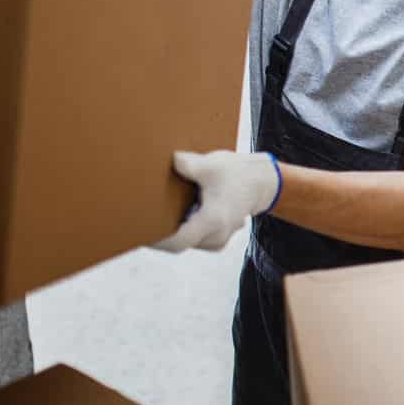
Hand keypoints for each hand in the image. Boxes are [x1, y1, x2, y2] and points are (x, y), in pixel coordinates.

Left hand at [153, 150, 279, 253]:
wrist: (262, 183)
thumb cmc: (238, 174)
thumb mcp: (211, 165)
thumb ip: (186, 164)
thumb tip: (167, 161)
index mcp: (213, 220)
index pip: (178, 241)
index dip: (157, 240)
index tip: (141, 231)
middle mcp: (216, 235)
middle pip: (179, 243)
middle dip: (162, 231)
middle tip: (143, 216)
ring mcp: (218, 240)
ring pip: (187, 242)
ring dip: (175, 229)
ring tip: (162, 211)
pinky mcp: (217, 239)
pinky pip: (195, 240)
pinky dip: (185, 229)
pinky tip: (181, 212)